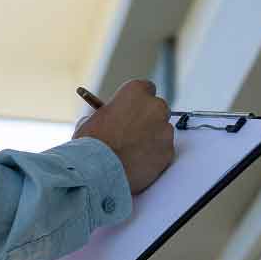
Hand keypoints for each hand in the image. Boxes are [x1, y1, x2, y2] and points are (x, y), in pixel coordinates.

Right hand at [74, 79, 175, 193]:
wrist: (97, 171)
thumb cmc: (91, 143)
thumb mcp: (92, 120)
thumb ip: (107, 115)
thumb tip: (109, 118)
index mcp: (135, 92)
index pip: (146, 88)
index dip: (137, 102)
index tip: (131, 111)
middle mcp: (155, 106)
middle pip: (158, 109)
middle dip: (148, 119)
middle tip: (133, 133)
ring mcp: (165, 129)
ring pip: (162, 131)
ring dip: (152, 138)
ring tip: (132, 152)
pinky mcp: (169, 151)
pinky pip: (164, 150)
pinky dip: (154, 156)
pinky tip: (138, 163)